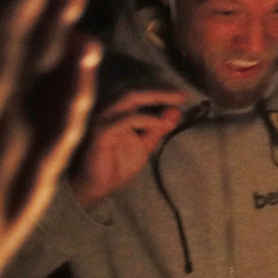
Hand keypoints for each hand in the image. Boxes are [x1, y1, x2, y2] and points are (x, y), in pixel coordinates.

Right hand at [71, 89, 187, 209]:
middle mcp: (107, 110)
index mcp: (116, 111)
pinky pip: (124, 120)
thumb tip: (176, 111)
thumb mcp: (144, 145)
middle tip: (182, 95)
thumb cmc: (115, 165)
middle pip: (134, 90)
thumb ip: (158, 128)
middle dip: (160, 90)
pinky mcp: (100, 133)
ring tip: (174, 103)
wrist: (95, 187)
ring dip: (154, 98)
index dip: (160, 90)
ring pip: (128, 98)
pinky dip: (145, 119)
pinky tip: (160, 123)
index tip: (182, 94)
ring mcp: (102, 119)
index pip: (138, 91)